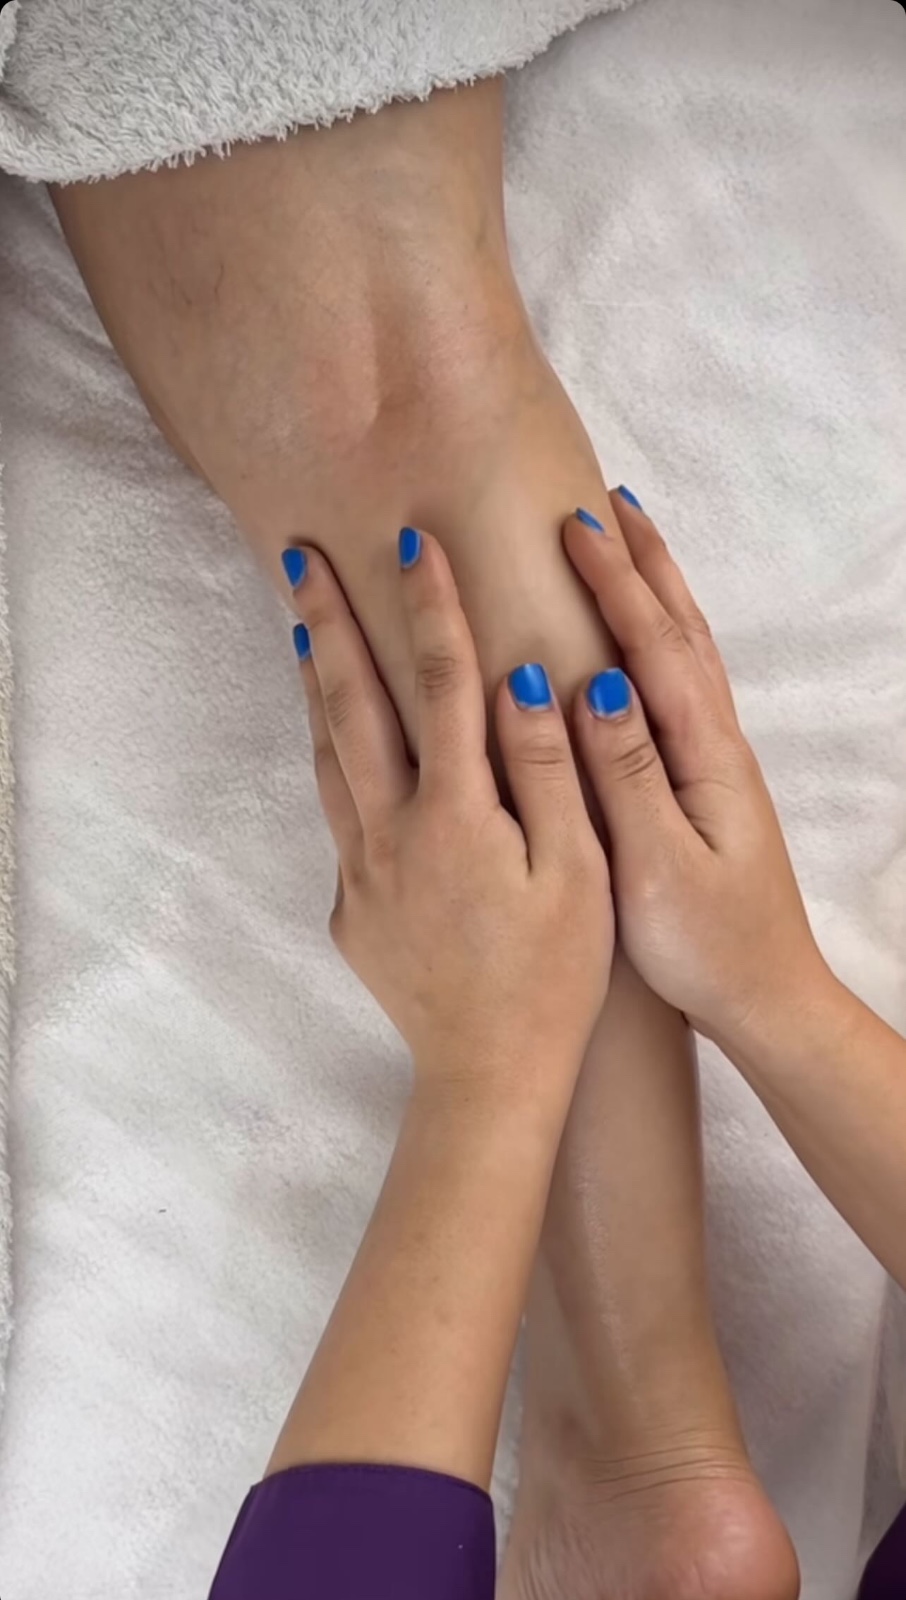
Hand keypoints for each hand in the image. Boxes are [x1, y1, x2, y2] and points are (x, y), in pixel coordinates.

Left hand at [291, 529, 612, 1104]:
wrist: (488, 1077)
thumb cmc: (552, 978)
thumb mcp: (576, 873)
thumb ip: (547, 771)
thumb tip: (522, 681)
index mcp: (455, 815)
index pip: (441, 684)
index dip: (429, 606)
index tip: (412, 540)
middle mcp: (392, 832)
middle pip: (352, 705)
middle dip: (330, 622)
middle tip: (301, 558)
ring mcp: (362, 872)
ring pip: (329, 757)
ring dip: (318, 687)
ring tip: (306, 631)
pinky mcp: (352, 908)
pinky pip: (339, 814)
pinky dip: (332, 760)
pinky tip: (339, 746)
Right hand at [564, 493, 827, 1053]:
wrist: (766, 997)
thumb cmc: (706, 944)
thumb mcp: (656, 865)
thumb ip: (626, 773)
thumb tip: (597, 683)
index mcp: (705, 755)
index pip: (655, 646)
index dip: (615, 583)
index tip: (572, 526)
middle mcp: (718, 744)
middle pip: (681, 629)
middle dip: (642, 563)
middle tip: (600, 502)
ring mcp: (716, 761)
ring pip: (686, 651)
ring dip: (656, 589)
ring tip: (623, 543)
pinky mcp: (705, 784)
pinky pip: (680, 683)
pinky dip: (658, 638)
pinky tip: (635, 643)